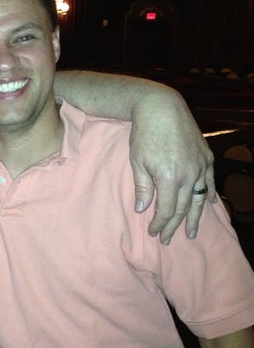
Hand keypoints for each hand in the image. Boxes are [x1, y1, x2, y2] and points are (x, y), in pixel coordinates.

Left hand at [129, 90, 215, 243]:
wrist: (161, 108)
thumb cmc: (144, 134)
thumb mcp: (137, 161)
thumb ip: (142, 187)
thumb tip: (142, 209)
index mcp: (169, 178)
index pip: (167, 210)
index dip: (160, 223)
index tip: (153, 232)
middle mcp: (189, 175)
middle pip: (183, 208)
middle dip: (174, 225)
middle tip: (167, 239)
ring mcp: (200, 165)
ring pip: (199, 198)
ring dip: (195, 217)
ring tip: (191, 233)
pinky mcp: (205, 156)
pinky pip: (209, 181)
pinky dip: (209, 194)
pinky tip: (209, 204)